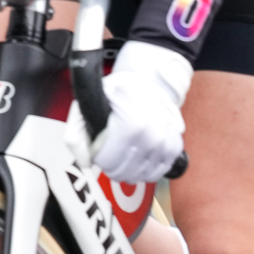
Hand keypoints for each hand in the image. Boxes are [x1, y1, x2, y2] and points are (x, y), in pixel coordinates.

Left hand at [66, 41, 190, 183]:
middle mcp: (152, 130)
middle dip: (114, 169)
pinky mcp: (176, 142)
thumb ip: (77, 135)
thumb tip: (86, 162)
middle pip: (128, 169)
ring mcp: (166, 137)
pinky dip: (150, 172)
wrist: (143, 79)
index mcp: (130, 120)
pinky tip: (140, 165)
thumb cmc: (113, 92)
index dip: (101, 160)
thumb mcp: (87, 104)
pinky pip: (163, 169)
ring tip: (123, 166)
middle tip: (109, 162)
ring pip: (146, 173)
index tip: (98, 153)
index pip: (110, 160)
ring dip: (132, 174)